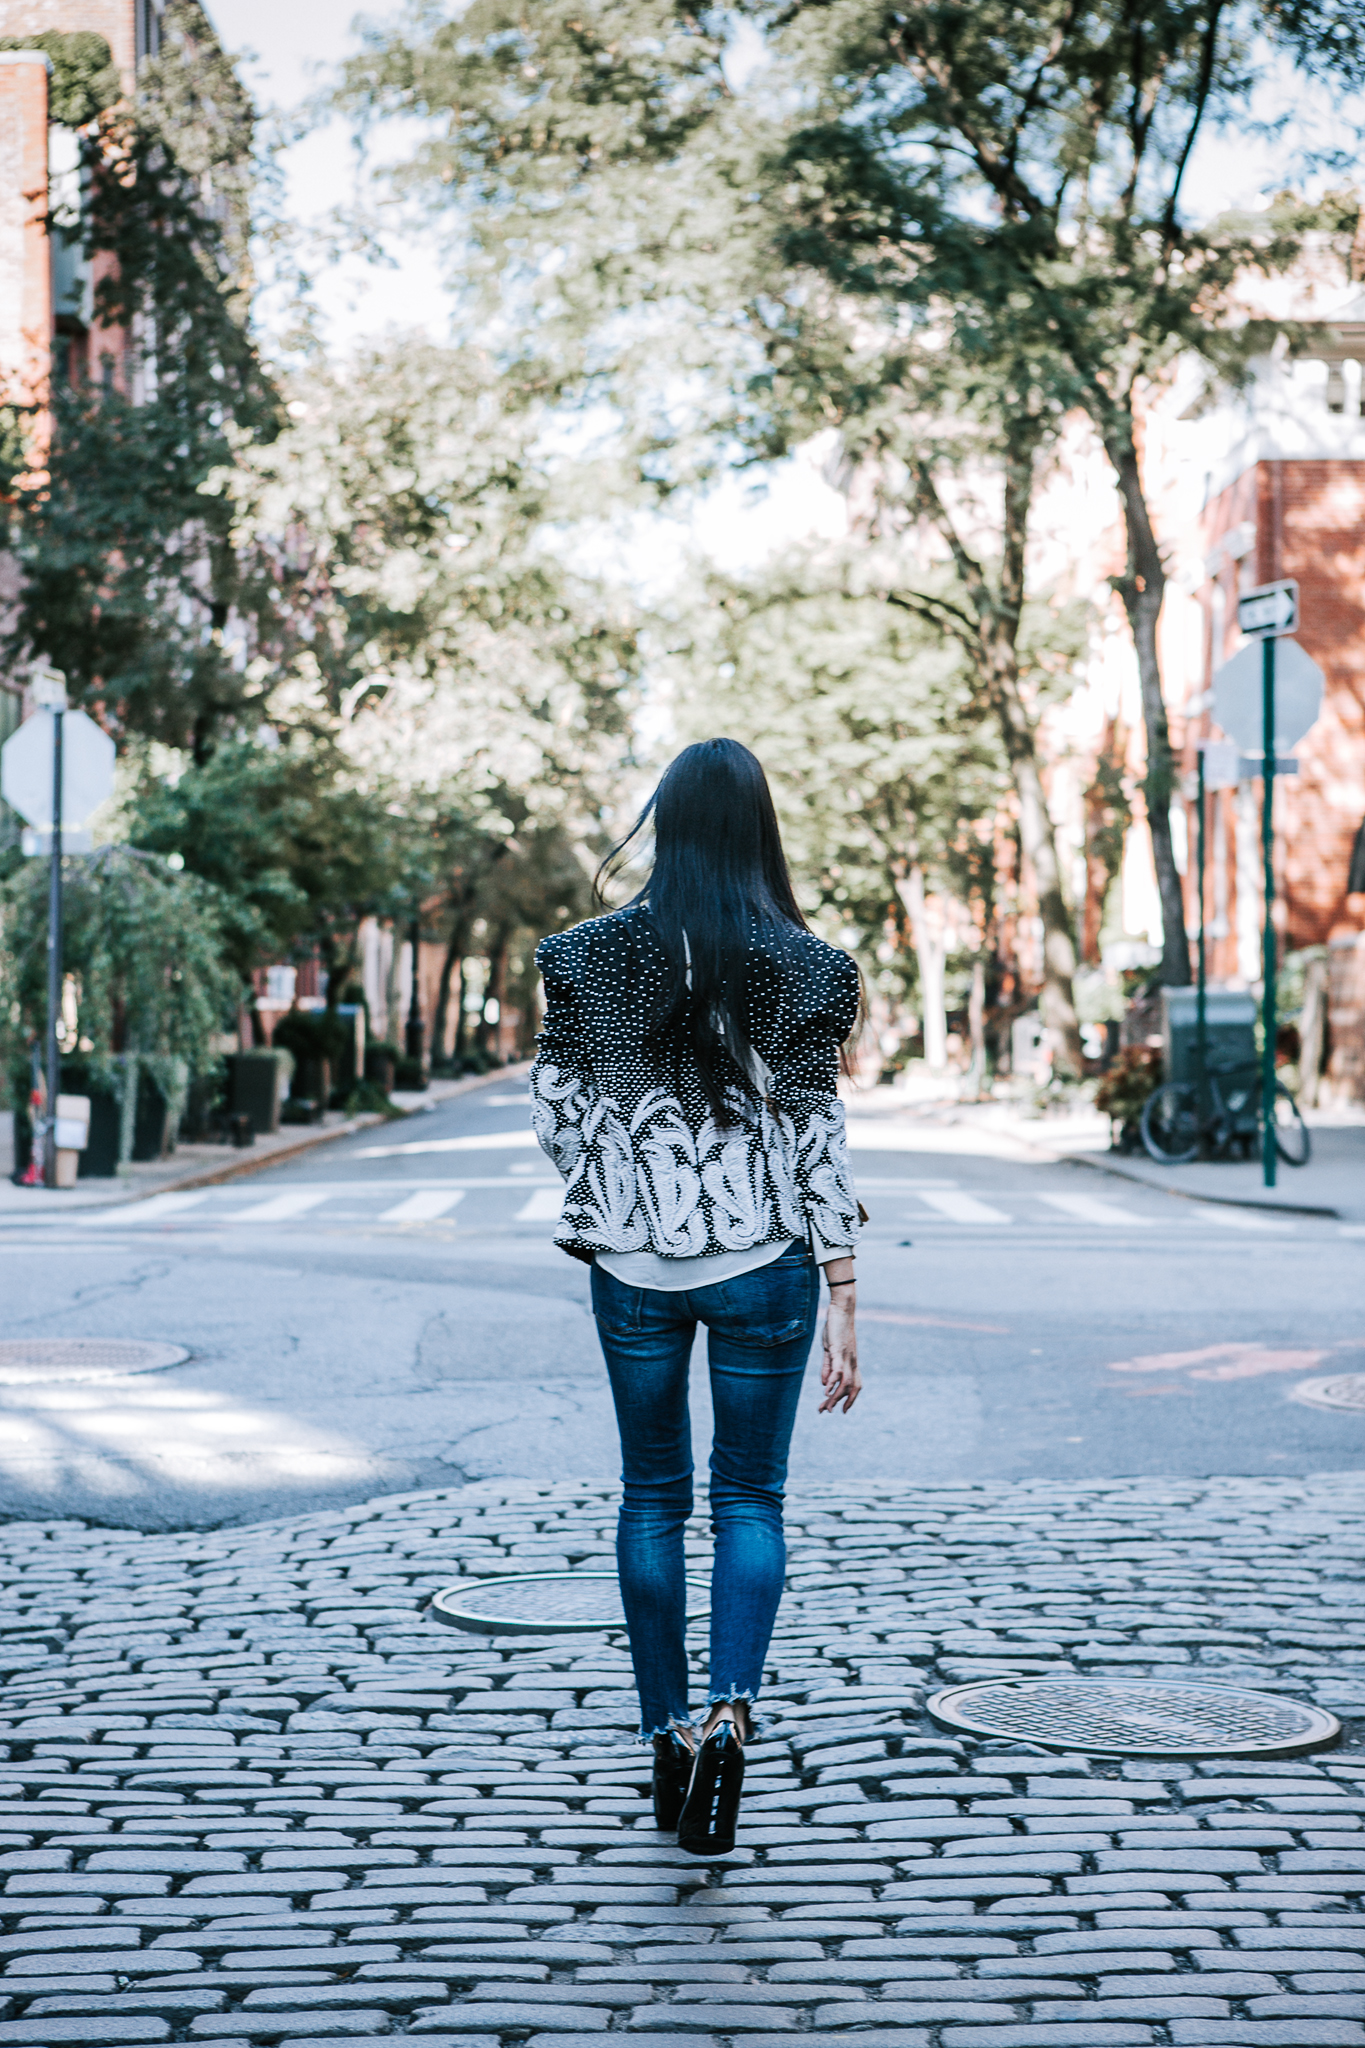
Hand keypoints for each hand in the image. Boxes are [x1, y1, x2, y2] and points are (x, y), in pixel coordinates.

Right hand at [819, 1289, 860, 1413]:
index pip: (855, 1385)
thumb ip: (828, 1367)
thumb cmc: (836, 1328)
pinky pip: (838, 1369)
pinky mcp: (839, 1350)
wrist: (841, 1310)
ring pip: (845, 1382)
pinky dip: (833, 1381)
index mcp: (852, 1362)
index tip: (842, 1411)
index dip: (851, 1399)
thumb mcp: (830, 1349)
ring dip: (835, 1396)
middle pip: (851, 1388)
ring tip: (826, 1406)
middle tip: (827, 1412)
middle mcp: (852, 1362)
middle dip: (840, 1402)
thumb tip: (825, 1384)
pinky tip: (825, 1390)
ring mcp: (847, 1356)